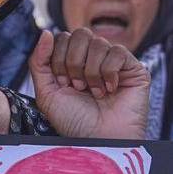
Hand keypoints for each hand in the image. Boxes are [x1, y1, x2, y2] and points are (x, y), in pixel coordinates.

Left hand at [28, 28, 150, 138]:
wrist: (98, 141)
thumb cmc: (75, 123)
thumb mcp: (47, 94)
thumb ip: (39, 62)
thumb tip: (46, 32)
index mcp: (73, 62)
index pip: (63, 37)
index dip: (59, 59)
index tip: (63, 84)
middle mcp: (93, 59)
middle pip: (80, 34)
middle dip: (73, 62)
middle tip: (78, 87)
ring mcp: (114, 63)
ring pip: (99, 42)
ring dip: (91, 72)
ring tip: (95, 93)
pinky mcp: (133, 68)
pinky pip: (118, 52)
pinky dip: (109, 73)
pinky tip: (110, 90)